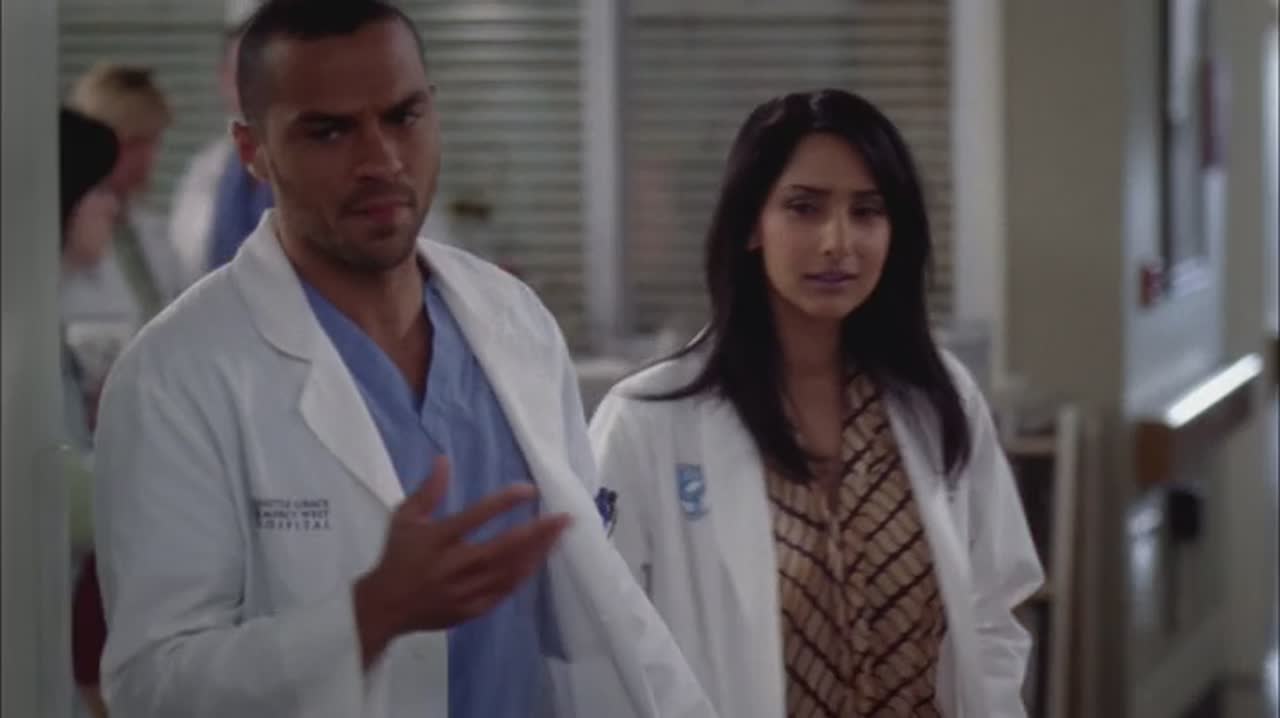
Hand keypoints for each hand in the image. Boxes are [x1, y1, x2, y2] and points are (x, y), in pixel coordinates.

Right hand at [353, 456, 570, 665]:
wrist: (385, 608)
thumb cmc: (398, 557)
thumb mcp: (404, 518)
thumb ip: (428, 491)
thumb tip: (443, 459)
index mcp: (437, 540)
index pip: (475, 517)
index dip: (503, 503)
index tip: (529, 490)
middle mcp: (454, 566)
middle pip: (502, 549)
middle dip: (536, 533)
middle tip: (564, 518)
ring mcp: (464, 591)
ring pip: (509, 572)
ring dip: (537, 553)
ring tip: (560, 536)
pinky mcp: (471, 610)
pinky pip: (504, 592)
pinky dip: (524, 576)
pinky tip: (540, 561)